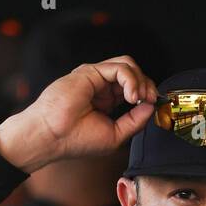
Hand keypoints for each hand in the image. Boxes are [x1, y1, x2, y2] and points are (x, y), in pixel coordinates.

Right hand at [0, 57, 157, 173]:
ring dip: (140, 80)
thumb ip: (135, 120)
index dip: (146, 94)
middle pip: (133, 74)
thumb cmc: (76, 140)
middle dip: (147, 86)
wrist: (52, 137)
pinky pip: (120, 68)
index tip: (153, 105)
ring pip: (128, 65)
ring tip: (139, 98)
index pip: (132, 88)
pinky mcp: (90, 72)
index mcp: (106, 101)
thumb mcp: (116, 134)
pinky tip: (131, 95)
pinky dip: (131, 79)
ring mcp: (95, 78)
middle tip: (150, 99)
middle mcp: (101, 87)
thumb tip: (151, 106)